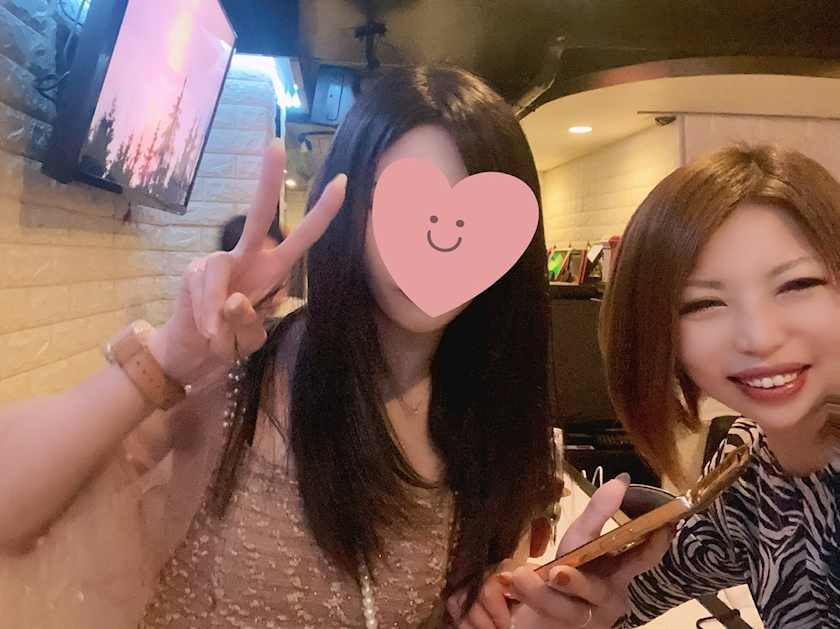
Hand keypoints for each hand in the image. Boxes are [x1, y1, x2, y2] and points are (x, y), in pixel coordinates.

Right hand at [148, 139, 345, 383]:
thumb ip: (247, 324)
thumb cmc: (228, 341)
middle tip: (276, 145)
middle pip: (259, 216)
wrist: (191, 353)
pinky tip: (207, 331)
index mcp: (272, 270)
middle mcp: (247, 257)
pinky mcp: (193, 272)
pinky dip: (207, 316)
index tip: (342, 182)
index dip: (321, 213)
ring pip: (220, 270)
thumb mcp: (249, 340)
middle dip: (267, 181)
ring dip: (220, 313)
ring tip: (218, 336)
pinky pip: (203, 289)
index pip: (302, 238)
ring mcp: (218, 261)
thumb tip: (232, 300)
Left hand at [449, 477, 674, 628]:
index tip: (664, 526)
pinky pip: (541, 619)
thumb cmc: (570, 571)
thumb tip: (620, 481)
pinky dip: (522, 600)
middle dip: (576, 581)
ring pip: (564, 610)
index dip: (653, 545)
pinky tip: (505, 583)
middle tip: (557, 571)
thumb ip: (598, 514)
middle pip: (594, 591)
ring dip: (540, 594)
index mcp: (617, 576)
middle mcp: (605, 600)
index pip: (641, 560)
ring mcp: (582, 619)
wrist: (540, 612)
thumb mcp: (581, 541)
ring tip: (518, 576)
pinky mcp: (558, 628)